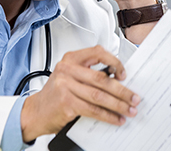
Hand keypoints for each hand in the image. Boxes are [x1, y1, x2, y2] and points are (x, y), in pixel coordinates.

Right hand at [20, 45, 140, 141]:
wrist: (35, 112)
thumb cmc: (55, 95)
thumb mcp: (69, 76)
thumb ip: (89, 74)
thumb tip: (117, 81)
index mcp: (71, 59)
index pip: (98, 52)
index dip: (115, 62)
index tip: (124, 73)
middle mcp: (67, 70)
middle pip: (102, 79)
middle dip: (122, 90)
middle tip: (134, 98)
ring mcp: (66, 86)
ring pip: (100, 96)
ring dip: (118, 105)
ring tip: (129, 110)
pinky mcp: (66, 103)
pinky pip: (93, 110)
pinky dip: (107, 116)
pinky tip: (115, 118)